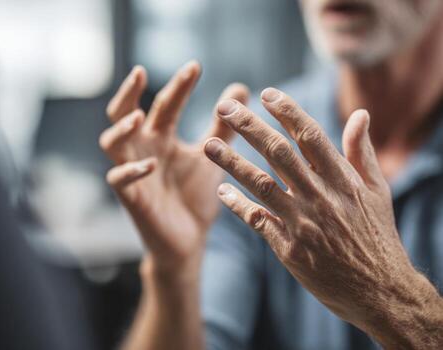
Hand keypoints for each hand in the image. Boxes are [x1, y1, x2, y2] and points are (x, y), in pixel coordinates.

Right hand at [100, 61, 248, 273]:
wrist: (189, 239)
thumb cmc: (195, 196)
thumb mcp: (212, 156)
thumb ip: (222, 126)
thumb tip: (239, 87)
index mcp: (160, 137)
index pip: (165, 104)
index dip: (178, 85)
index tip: (196, 66)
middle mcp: (142, 149)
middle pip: (122, 112)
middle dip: (129, 92)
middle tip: (140, 72)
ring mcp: (132, 172)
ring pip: (111, 142)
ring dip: (121, 129)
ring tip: (138, 117)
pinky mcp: (130, 197)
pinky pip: (119, 179)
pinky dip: (132, 170)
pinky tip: (150, 164)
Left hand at [203, 88, 441, 347]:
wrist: (379, 291)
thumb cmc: (378, 236)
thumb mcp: (378, 192)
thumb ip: (363, 152)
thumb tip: (360, 114)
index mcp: (343, 179)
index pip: (310, 135)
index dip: (287, 111)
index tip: (266, 93)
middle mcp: (320, 197)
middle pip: (278, 153)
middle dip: (249, 127)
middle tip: (223, 107)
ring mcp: (302, 223)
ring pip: (260, 184)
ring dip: (231, 163)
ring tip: (208, 145)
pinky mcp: (288, 248)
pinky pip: (256, 221)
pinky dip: (237, 205)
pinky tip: (221, 192)